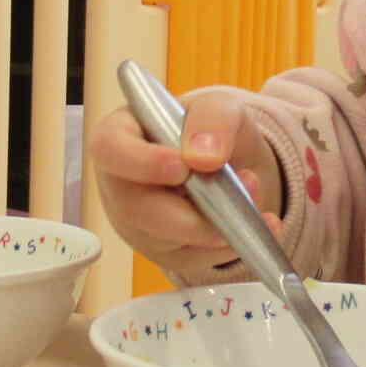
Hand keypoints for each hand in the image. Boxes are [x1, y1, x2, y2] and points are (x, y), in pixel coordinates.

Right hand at [86, 89, 283, 272]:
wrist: (227, 160)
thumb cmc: (207, 129)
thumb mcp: (217, 107)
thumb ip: (211, 119)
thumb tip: (204, 157)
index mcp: (120, 137)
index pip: (109, 149)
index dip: (140, 162)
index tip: (180, 167)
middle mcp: (120, 185)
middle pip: (135, 208)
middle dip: (189, 209)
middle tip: (239, 187)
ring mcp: (139, 224)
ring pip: (167, 241)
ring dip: (217, 225)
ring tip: (254, 195)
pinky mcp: (165, 252)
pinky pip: (194, 259)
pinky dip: (231, 244)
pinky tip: (257, 224)